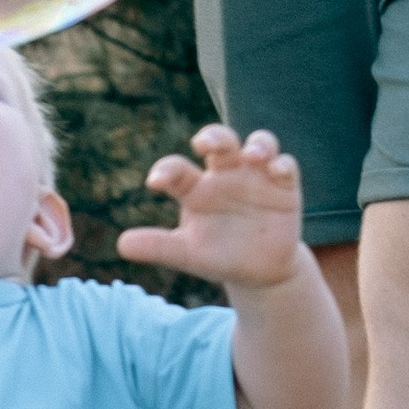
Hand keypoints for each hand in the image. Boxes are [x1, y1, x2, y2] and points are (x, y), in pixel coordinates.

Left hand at [118, 124, 307, 289]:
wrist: (259, 272)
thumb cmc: (218, 256)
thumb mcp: (187, 254)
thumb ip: (158, 246)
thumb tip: (121, 245)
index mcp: (196, 187)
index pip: (177, 169)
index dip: (166, 170)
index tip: (154, 182)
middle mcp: (225, 174)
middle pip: (219, 140)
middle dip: (212, 136)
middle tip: (203, 144)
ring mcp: (256, 177)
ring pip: (259, 143)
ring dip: (257, 144)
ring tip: (252, 156)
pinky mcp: (285, 186)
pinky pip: (286, 166)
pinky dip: (283, 164)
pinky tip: (277, 170)